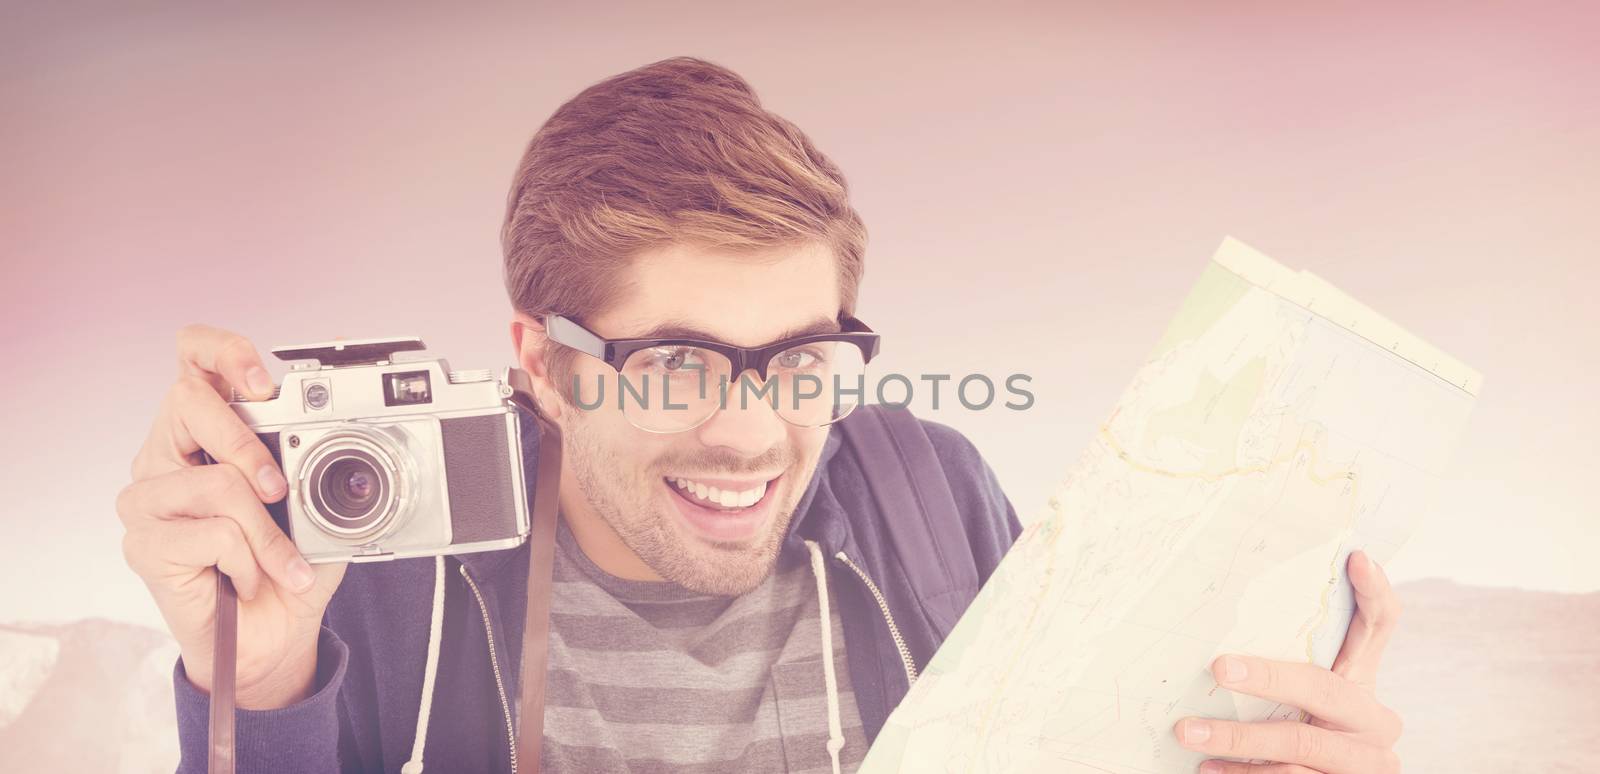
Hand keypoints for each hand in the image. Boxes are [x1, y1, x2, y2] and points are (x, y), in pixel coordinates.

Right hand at [118, 324, 346, 708]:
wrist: (273, 634)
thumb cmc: (290, 561)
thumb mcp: (320, 504)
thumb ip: (322, 460)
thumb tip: (350, 435)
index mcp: (205, 430)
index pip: (192, 358)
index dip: (223, 351)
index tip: (263, 381)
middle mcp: (165, 454)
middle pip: (187, 402)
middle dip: (247, 445)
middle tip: (279, 489)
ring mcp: (147, 498)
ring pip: (216, 482)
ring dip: (266, 531)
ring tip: (278, 562)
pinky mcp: (143, 544)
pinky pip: (214, 535)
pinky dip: (250, 561)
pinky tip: (244, 578)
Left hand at [1173, 550, 1404, 772]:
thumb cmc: (1307, 730)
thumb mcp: (1310, 693)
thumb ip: (1294, 656)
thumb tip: (1232, 608)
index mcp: (1366, 681)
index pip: (1382, 626)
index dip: (1374, 593)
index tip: (1357, 558)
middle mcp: (1376, 722)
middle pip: (1322, 689)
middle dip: (1268, 678)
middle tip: (1218, 668)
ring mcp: (1366, 763)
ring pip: (1298, 747)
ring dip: (1237, 740)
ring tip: (1189, 732)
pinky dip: (1243, 773)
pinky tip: (1208, 767)